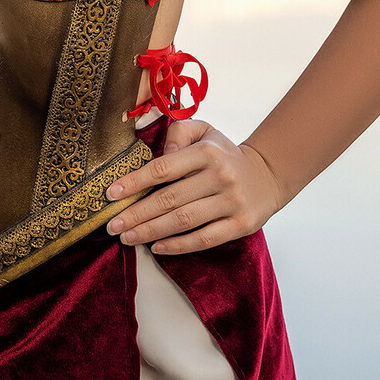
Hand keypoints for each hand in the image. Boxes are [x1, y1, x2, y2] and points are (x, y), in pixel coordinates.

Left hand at [105, 120, 282, 253]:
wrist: (268, 174)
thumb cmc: (224, 155)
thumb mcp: (206, 132)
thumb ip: (180, 132)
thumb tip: (163, 151)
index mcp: (207, 152)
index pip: (163, 168)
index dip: (135, 182)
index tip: (111, 194)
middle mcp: (221, 176)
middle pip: (169, 199)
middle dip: (136, 214)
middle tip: (112, 225)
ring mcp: (232, 202)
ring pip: (183, 221)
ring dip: (150, 232)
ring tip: (127, 237)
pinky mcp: (241, 224)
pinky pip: (204, 239)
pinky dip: (178, 245)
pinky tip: (156, 247)